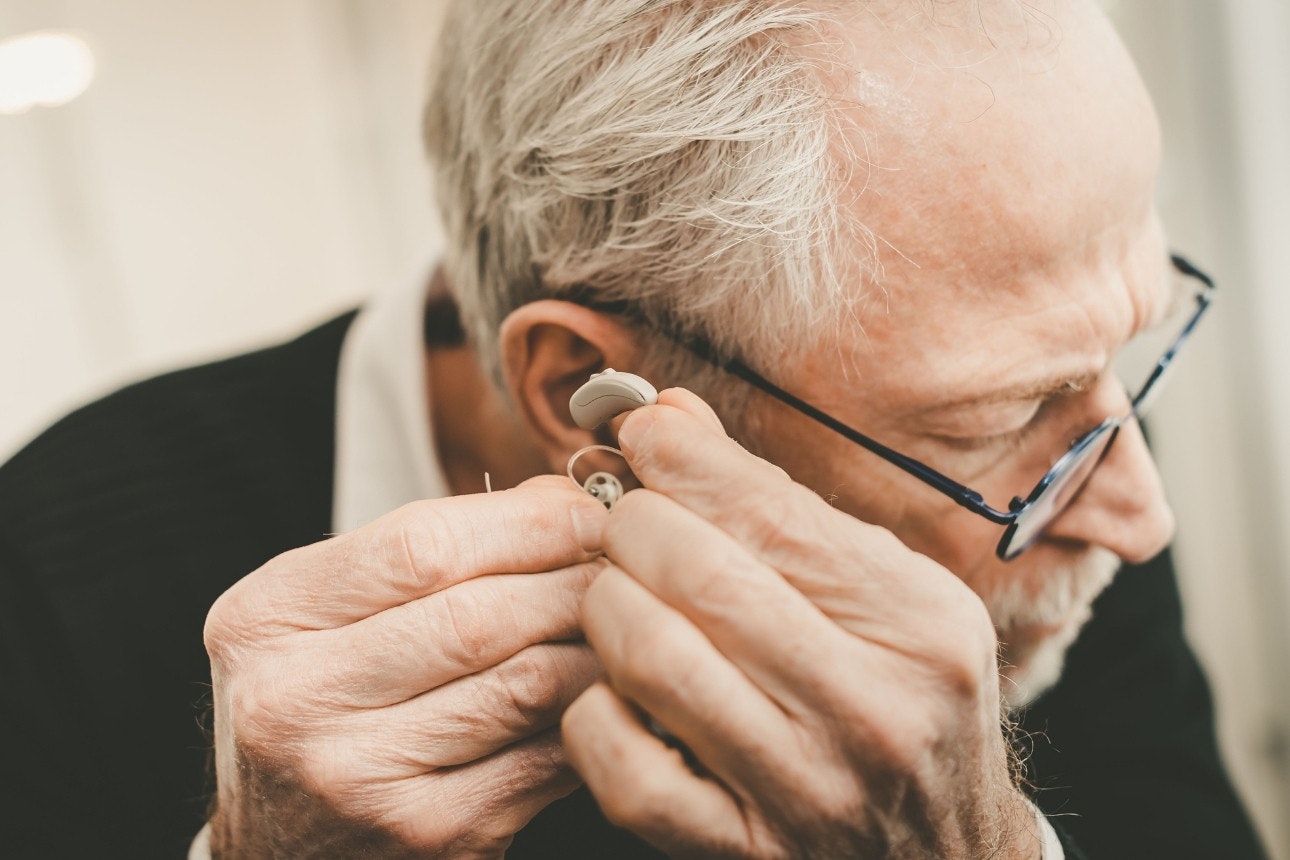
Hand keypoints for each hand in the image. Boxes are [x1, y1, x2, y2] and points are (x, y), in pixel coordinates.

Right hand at [203, 476, 608, 857]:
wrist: (278, 844)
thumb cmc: (318, 702)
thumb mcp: (329, 609)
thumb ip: (431, 549)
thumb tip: (558, 501)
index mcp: (266, 617)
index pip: (421, 547)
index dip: (526, 523)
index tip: (586, 512)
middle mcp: (296, 701)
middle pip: (479, 616)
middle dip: (575, 579)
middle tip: (625, 563)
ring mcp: (360, 778)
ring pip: (525, 685)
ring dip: (595, 644)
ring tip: (626, 619)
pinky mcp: (429, 835)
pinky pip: (544, 757)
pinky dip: (589, 713)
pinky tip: (606, 689)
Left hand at [562, 392, 1039, 858]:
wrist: (944, 856)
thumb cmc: (904, 702)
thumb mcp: (887, 598)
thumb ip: (782, 508)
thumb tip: (668, 416)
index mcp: (918, 624)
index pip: (773, 512)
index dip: (685, 459)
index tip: (643, 431)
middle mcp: (870, 707)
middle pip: (700, 573)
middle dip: (634, 524)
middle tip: (626, 521)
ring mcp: (804, 789)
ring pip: (652, 656)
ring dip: (608, 603)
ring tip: (619, 593)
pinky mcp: (742, 850)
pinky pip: (623, 765)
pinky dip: (594, 711)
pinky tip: (617, 690)